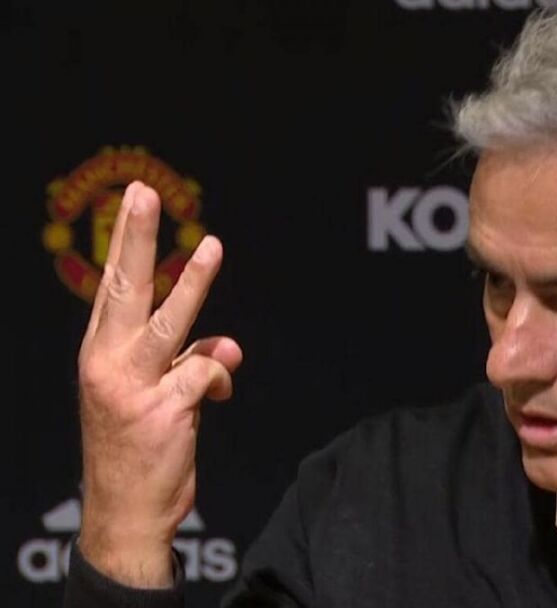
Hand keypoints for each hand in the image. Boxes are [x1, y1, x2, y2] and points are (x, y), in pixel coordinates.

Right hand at [76, 181, 241, 587]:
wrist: (126, 510)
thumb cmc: (139, 446)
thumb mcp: (156, 396)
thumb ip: (187, 362)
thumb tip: (230, 349)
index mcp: (100, 353)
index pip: (112, 288)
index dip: (125, 242)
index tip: (133, 200)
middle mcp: (106, 363)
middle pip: (124, 289)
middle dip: (135, 237)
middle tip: (143, 191)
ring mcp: (131, 386)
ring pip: (169, 322)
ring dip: (194, 284)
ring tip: (214, 245)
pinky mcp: (160, 410)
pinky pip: (208, 374)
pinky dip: (220, 380)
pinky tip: (217, 399)